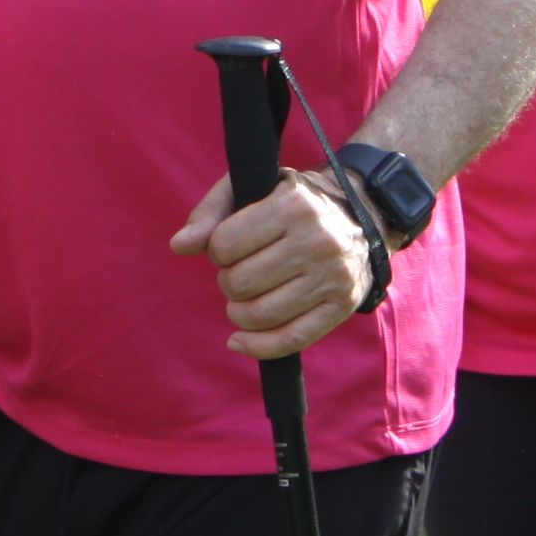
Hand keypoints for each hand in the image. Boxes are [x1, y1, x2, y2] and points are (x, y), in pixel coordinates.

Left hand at [171, 169, 376, 362]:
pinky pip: (291, 340)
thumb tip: (179, 245)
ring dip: (238, 312)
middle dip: (228, 281)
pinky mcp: (341, 307)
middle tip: (238, 272)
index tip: (228, 246)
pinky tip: (239, 340)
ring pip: (260, 315)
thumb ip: (210, 213)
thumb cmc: (288, 201)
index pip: (225, 244)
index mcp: (293, 206)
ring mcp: (333, 277)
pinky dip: (257, 346)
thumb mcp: (250, 189)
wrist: (357, 216)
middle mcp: (318, 241)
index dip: (216, 250)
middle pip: (240, 283)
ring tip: (244, 298)